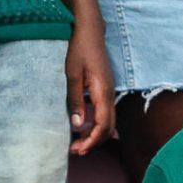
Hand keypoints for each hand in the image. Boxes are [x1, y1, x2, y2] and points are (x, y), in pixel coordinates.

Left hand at [67, 23, 114, 154]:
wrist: (90, 31)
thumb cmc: (80, 50)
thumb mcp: (72, 75)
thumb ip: (75, 100)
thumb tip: (77, 125)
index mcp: (103, 93)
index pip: (102, 125)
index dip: (91, 141)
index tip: (78, 150)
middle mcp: (110, 95)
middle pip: (108, 127)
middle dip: (93, 142)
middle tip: (76, 151)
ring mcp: (109, 92)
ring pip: (107, 121)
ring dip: (95, 134)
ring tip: (78, 143)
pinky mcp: (105, 89)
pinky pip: (105, 113)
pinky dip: (96, 124)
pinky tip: (85, 128)